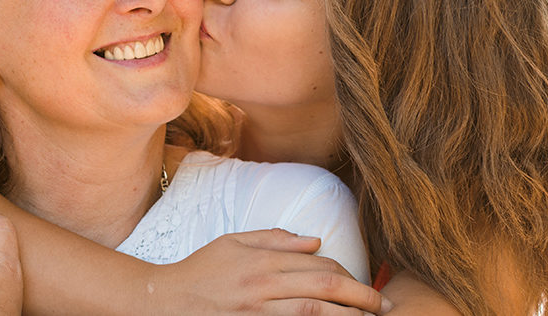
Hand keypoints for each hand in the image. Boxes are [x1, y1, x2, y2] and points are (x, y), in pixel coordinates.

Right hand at [153, 229, 390, 314]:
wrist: (163, 302)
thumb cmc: (200, 271)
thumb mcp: (234, 243)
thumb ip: (275, 240)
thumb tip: (315, 240)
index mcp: (263, 262)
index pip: (318, 267)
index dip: (349, 277)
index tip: (367, 286)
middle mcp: (263, 288)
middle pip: (324, 290)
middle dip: (361, 299)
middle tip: (384, 308)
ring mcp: (257, 314)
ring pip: (312, 315)